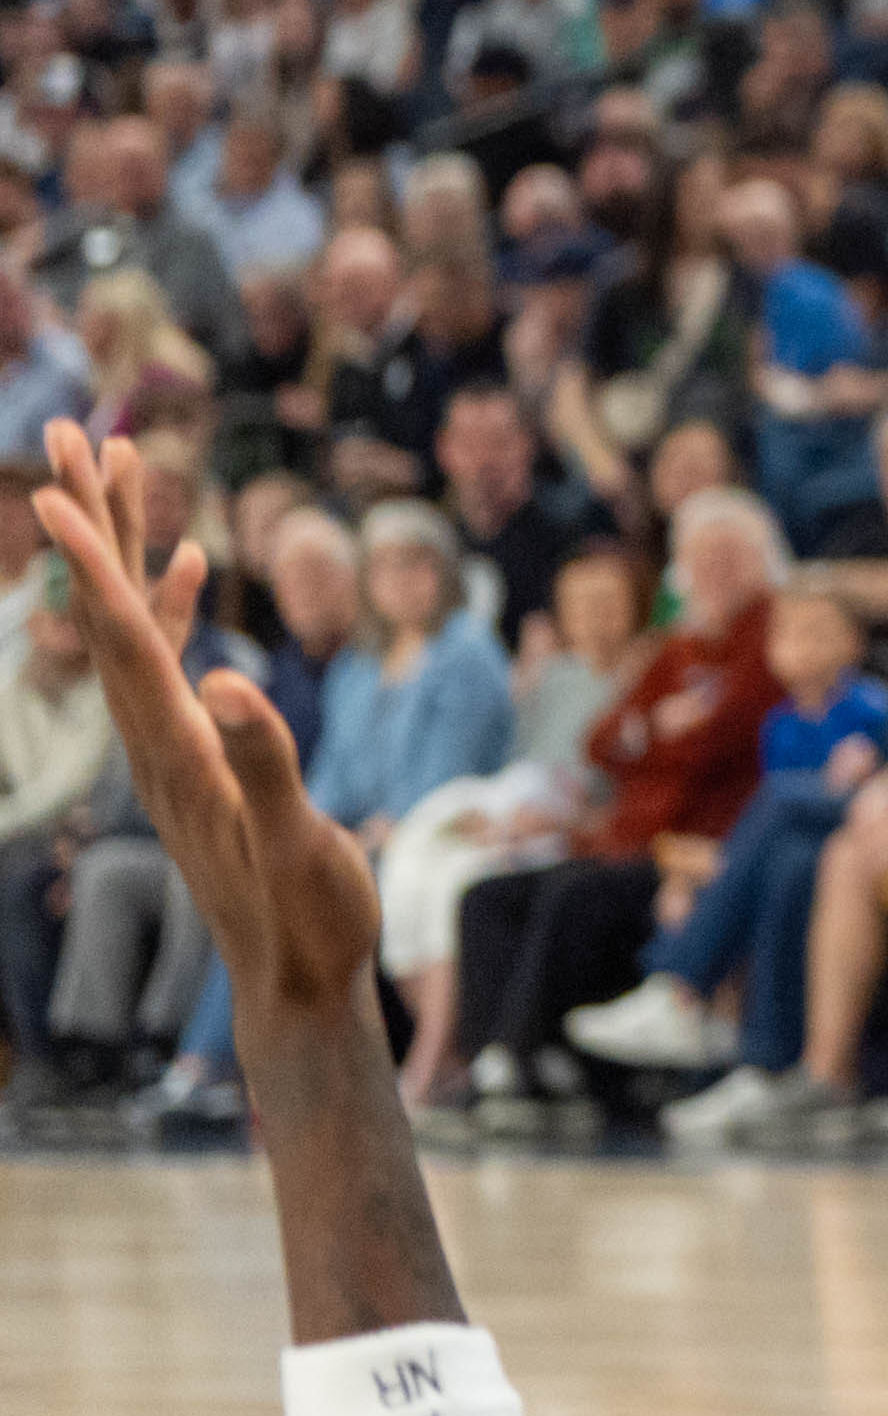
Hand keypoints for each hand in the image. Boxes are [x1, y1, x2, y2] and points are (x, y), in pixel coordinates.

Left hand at [28, 420, 376, 1019]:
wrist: (293, 980)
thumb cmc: (306, 915)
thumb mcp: (295, 840)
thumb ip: (266, 760)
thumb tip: (230, 684)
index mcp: (176, 747)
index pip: (122, 639)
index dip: (91, 565)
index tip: (53, 493)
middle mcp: (156, 737)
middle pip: (107, 612)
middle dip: (90, 521)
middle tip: (69, 435)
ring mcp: (170, 743)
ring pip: (131, 623)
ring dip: (127, 542)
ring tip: (123, 462)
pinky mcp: (196, 751)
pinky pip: (168, 656)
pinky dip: (171, 600)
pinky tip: (193, 564)